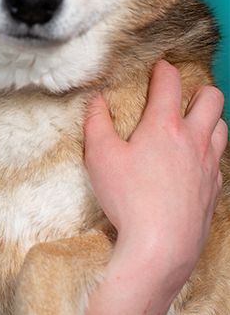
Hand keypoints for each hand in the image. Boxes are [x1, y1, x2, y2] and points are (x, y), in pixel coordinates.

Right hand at [83, 60, 225, 314]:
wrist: (162, 247)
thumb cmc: (128, 199)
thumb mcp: (99, 156)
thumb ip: (97, 122)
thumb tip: (97, 99)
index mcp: (164, 125)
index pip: (170, 82)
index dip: (163, 68)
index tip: (157, 67)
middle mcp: (194, 139)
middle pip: (211, 98)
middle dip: (198, 89)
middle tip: (180, 94)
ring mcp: (209, 164)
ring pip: (223, 126)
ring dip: (209, 118)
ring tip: (192, 123)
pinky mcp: (215, 189)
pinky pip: (220, 159)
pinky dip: (210, 150)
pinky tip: (194, 161)